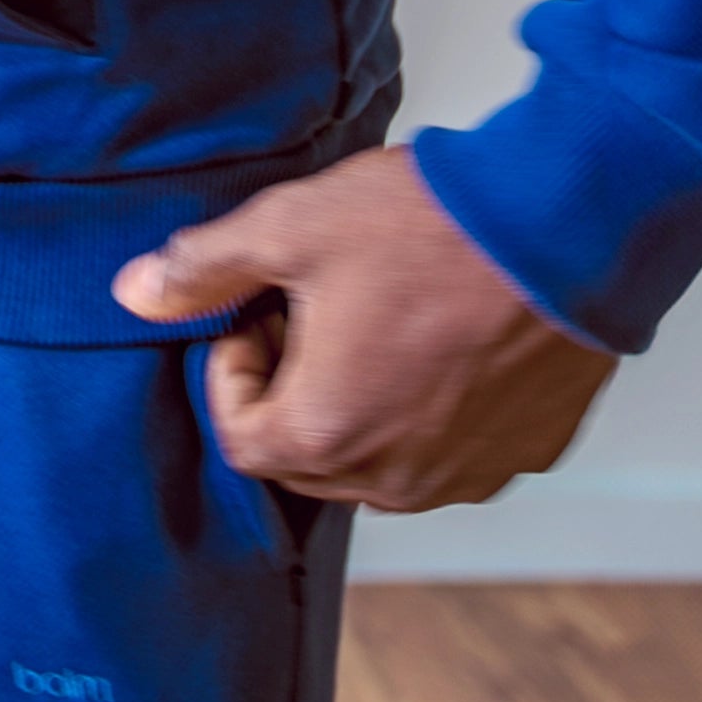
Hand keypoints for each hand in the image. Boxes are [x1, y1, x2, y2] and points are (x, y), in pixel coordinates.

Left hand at [111, 146, 614, 511]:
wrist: (568, 223)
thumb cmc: (430, 227)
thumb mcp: (293, 227)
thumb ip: (204, 268)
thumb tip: (133, 293)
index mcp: (328, 434)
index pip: (240, 435)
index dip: (234, 367)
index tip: (260, 308)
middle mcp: (397, 478)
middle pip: (308, 455)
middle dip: (295, 387)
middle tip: (317, 305)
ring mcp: (469, 471)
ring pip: (381, 457)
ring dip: (362, 401)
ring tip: (382, 312)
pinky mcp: (527, 450)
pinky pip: (453, 447)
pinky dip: (433, 406)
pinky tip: (446, 330)